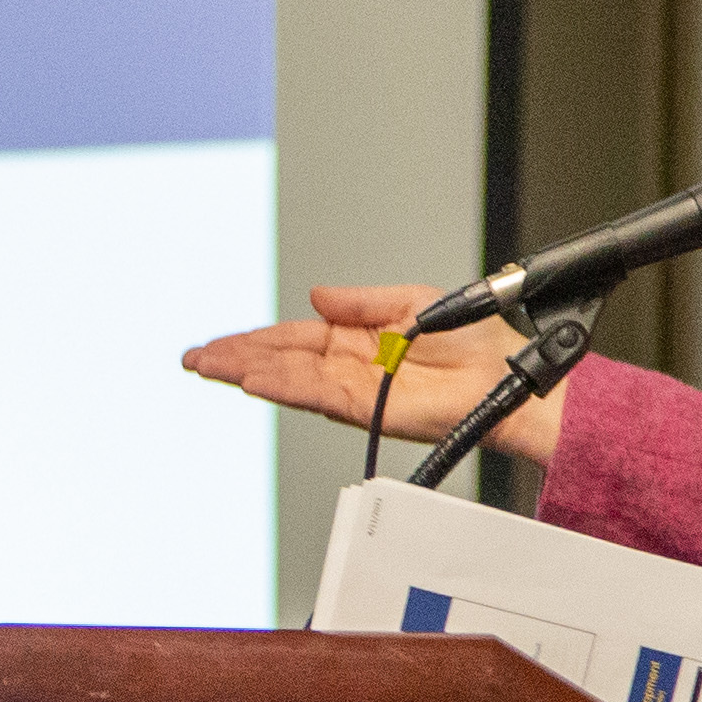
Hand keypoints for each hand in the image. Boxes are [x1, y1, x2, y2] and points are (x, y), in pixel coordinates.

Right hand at [178, 283, 567, 469]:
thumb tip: (316, 295)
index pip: (294, 339)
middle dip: (236, 358)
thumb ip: (359, 302)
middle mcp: (350, 367)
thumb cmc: (475, 343)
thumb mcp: (409, 301)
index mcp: (357, 340)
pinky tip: (255, 379)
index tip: (219, 342)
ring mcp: (356, 389)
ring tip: (211, 368)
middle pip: (281, 360)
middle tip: (195, 359)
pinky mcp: (368, 406)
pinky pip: (317, 394)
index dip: (255, 338)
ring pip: (290, 379)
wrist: (506, 374)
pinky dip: (284, 386)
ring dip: (248, 372)